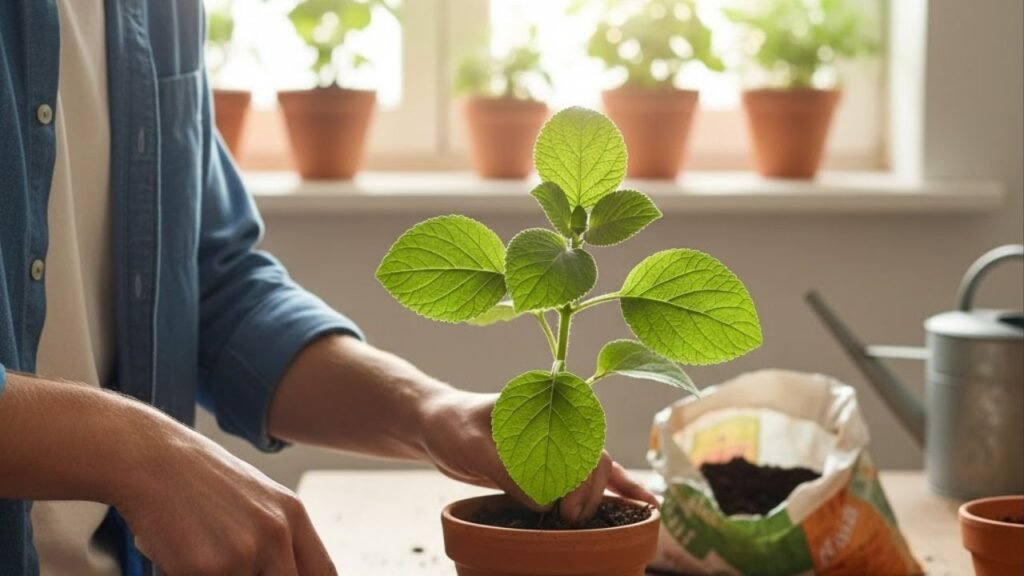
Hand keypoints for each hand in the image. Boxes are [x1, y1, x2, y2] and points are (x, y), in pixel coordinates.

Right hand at [111, 413, 334, 575]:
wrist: (151, 460)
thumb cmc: (198, 481)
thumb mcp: (256, 499)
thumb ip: (277, 537)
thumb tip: (286, 569)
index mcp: (292, 515)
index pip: (322, 572)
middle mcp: (275, 534)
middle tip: (232, 566)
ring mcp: (243, 553)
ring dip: (222, 575)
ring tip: (203, 553)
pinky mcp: (206, 569)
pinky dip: (189, 573)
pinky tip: (181, 555)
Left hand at [422, 390, 657, 522]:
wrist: (437, 425)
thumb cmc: (452, 426)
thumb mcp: (472, 446)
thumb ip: (506, 471)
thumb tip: (543, 503)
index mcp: (545, 401)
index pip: (579, 437)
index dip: (580, 473)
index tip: (564, 504)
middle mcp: (560, 417)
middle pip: (593, 456)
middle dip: (587, 491)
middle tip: (568, 519)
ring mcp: (559, 439)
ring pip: (595, 468)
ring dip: (596, 496)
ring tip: (580, 521)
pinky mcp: (553, 460)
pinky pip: (591, 473)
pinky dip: (618, 488)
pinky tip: (643, 503)